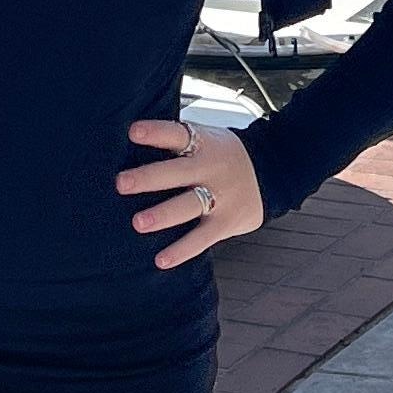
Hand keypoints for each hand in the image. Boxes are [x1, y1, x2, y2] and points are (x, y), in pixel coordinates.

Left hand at [117, 118, 263, 265]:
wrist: (271, 172)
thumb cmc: (222, 155)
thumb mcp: (206, 138)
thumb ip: (176, 141)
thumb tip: (127, 140)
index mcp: (203, 144)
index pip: (177, 134)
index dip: (156, 132)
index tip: (133, 132)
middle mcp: (210, 168)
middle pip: (178, 172)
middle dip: (149, 177)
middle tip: (121, 183)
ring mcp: (220, 196)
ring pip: (189, 205)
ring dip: (163, 215)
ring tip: (138, 223)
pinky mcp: (226, 222)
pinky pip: (202, 238)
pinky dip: (181, 250)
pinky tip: (161, 260)